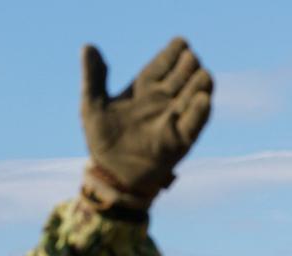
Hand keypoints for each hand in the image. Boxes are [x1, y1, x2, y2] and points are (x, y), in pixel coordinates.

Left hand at [80, 38, 212, 203]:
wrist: (110, 176)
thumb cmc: (102, 141)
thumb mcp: (92, 106)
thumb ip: (93, 77)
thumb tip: (88, 47)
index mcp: (145, 88)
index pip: (166, 62)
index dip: (175, 51)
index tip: (181, 44)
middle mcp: (163, 101)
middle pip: (185, 74)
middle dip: (189, 65)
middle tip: (188, 62)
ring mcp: (173, 119)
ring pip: (196, 93)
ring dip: (200, 83)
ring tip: (200, 75)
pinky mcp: (180, 141)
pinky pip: (195, 124)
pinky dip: (200, 111)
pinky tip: (203, 99)